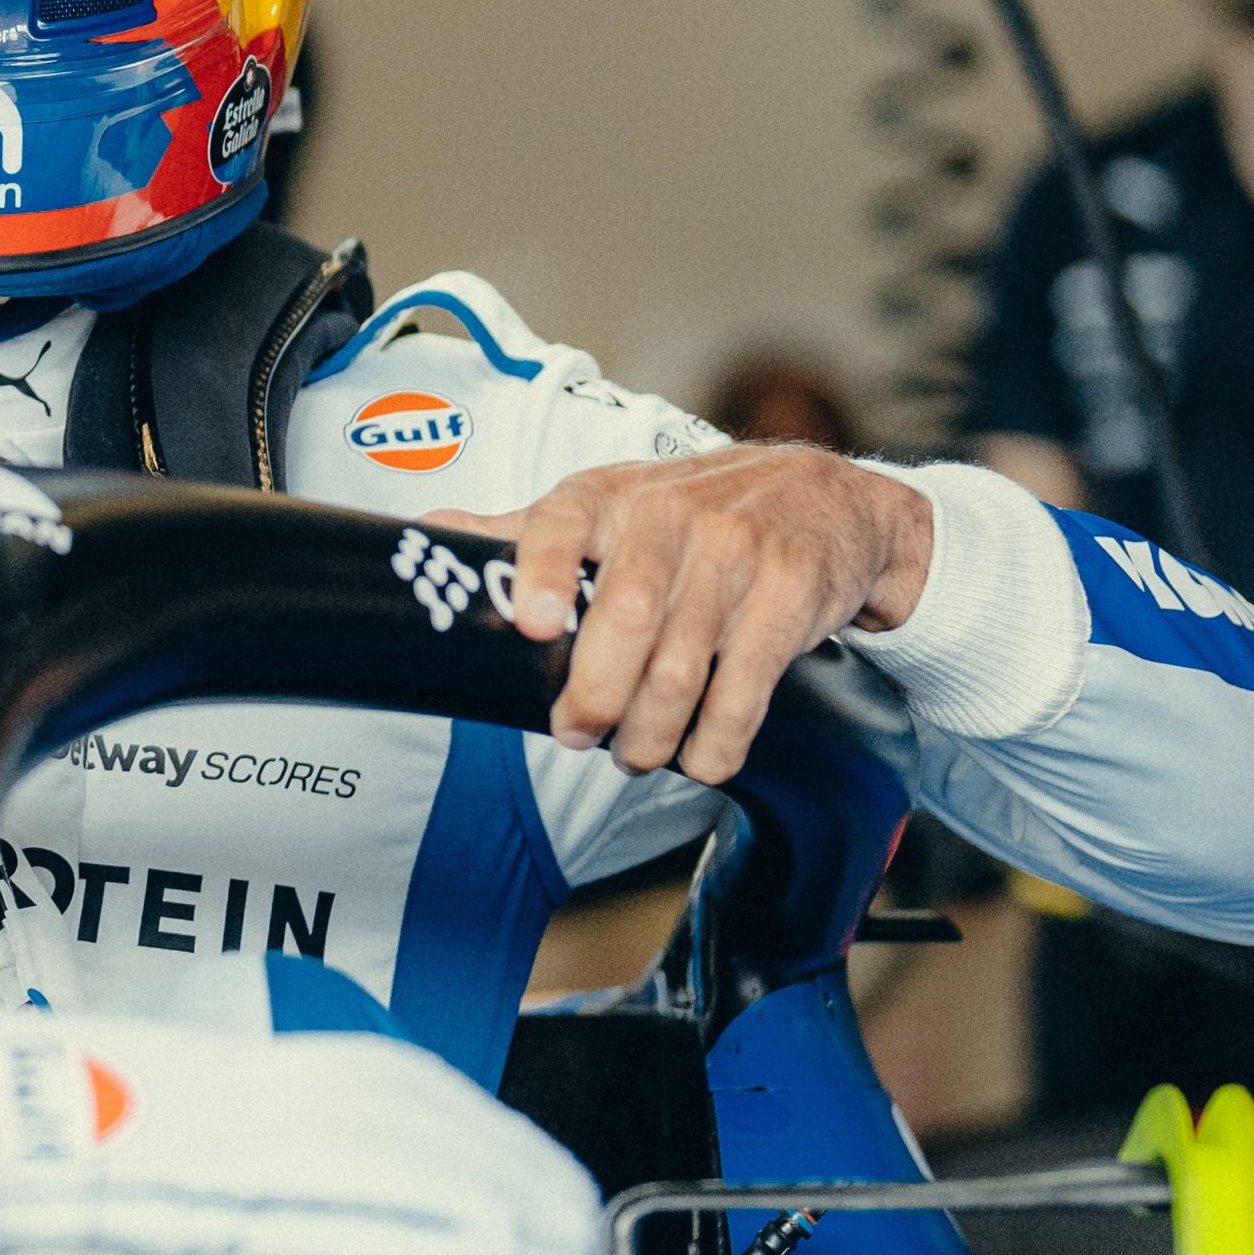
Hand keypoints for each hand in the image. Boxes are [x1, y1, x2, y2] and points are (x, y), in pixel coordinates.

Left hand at [496, 446, 935, 786]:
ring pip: (679, 672)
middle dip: (595, 699)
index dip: (542, 573)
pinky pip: (744, 693)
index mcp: (609, 496)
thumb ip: (523, 531)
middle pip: (625, 621)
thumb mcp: (609, 503)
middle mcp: (671, 517)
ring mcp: (737, 556)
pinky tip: (701, 758)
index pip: (563, 523)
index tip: (532, 626)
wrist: (827, 499)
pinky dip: (716, 745)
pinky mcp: (791, 598)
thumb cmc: (693, 511)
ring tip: (635, 755)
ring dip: (648, 738)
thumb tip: (425, 533)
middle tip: (578, 735)